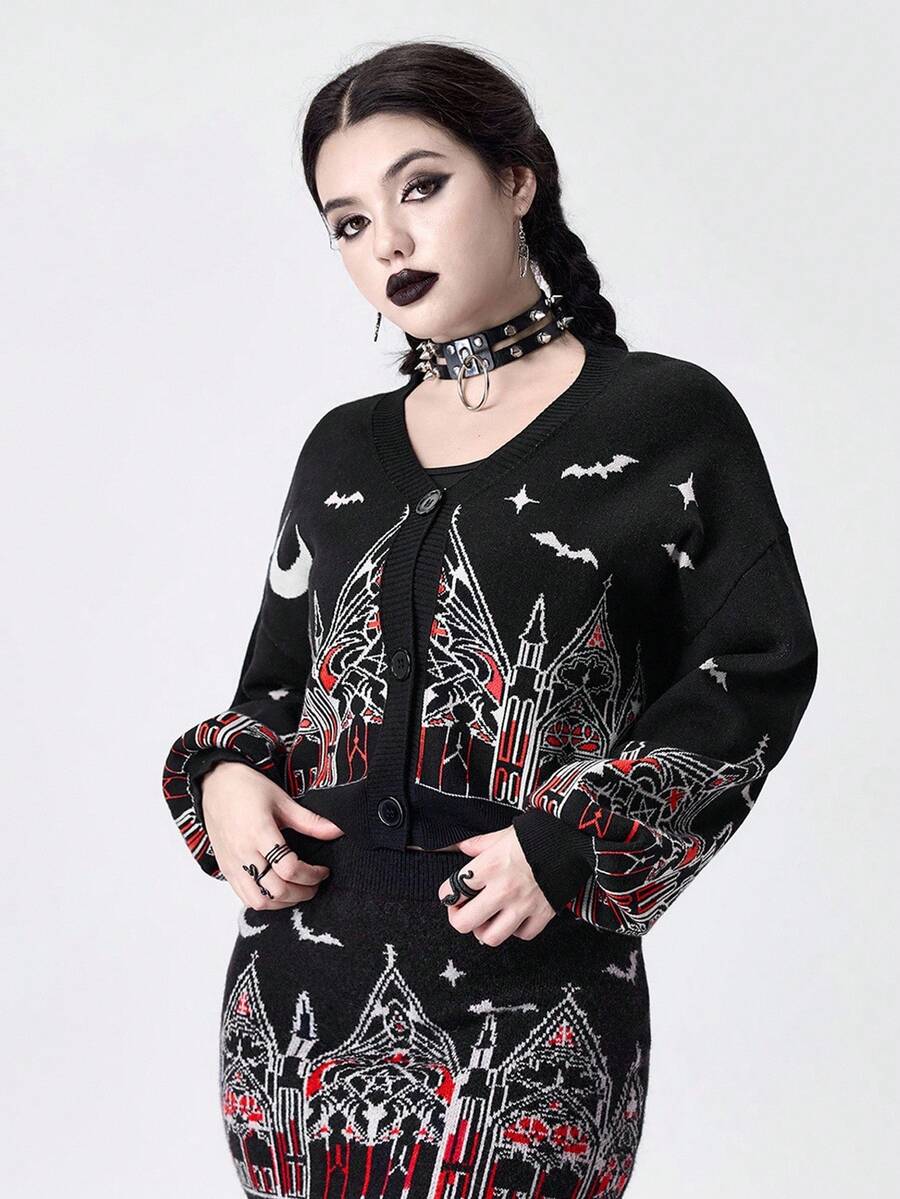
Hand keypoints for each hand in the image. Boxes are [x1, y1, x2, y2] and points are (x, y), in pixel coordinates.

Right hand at [201, 761, 343, 910]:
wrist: (215, 784)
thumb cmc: (247, 788)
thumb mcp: (282, 800)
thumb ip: (310, 821)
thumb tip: (337, 831)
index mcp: (259, 832)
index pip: (289, 869)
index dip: (312, 875)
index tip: (323, 870)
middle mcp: (243, 852)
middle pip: (276, 890)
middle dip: (302, 892)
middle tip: (315, 883)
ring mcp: (232, 864)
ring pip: (259, 902)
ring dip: (283, 902)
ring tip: (298, 889)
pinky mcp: (225, 869)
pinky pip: (245, 897)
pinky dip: (265, 901)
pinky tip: (277, 890)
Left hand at [437, 827, 555, 945]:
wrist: (574, 839)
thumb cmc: (536, 834)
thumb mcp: (503, 834)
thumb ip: (479, 844)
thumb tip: (460, 847)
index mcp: (489, 866)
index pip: (451, 892)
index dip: (448, 893)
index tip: (454, 891)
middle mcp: (502, 890)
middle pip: (464, 923)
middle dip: (459, 918)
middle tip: (464, 909)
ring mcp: (523, 906)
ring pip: (491, 938)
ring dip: (486, 929)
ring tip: (489, 917)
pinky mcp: (543, 915)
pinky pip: (522, 935)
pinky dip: (516, 930)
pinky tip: (515, 916)